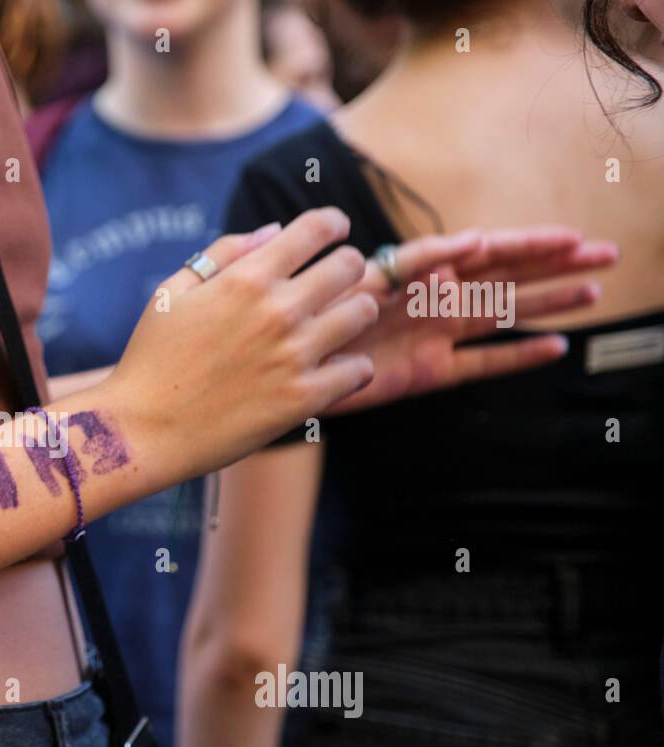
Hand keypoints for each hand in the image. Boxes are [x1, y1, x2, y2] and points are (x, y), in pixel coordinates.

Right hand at [106, 208, 377, 487]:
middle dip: (347, 267)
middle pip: (350, 266)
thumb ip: (224, 253)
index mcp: (246, 279)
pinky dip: (352, 366)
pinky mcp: (303, 399)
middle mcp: (277, 311)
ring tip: (336, 326)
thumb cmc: (151, 360)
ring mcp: (294, 355)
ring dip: (354, 313)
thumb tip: (275, 231)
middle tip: (336, 282)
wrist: (143, 431)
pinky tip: (333, 368)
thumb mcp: (171, 292)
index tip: (335, 231)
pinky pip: (359, 369)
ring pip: (363, 312)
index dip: (333, 224)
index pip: (317, 228)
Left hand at [327, 227, 616, 414]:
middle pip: (502, 276)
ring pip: (501, 314)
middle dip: (551, 263)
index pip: (476, 251)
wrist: (278, 364)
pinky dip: (515, 356)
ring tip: (595, 289)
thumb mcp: (350, 278)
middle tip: (603, 252)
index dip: (520, 244)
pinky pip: (480, 363)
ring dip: (547, 302)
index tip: (563, 237)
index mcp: (410, 273)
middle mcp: (429, 301)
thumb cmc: (305, 314)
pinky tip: (555, 347)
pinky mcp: (428, 373)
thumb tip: (471, 242)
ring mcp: (433, 336)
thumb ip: (408, 261)